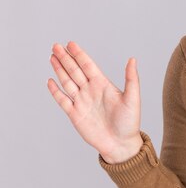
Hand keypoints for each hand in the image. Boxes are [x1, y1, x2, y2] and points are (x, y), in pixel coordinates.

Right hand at [47, 41, 143, 163]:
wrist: (120, 144)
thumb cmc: (130, 122)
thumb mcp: (133, 98)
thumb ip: (131, 78)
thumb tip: (133, 59)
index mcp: (103, 85)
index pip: (88, 66)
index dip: (79, 54)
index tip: (71, 43)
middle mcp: (91, 91)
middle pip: (75, 71)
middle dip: (65, 58)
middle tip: (56, 46)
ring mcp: (82, 102)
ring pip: (67, 82)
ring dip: (59, 70)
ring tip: (52, 57)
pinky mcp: (75, 114)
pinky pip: (63, 100)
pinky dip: (55, 91)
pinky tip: (51, 81)